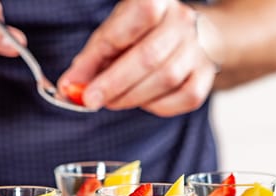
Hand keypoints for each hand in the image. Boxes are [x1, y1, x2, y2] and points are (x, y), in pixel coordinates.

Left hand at [58, 0, 219, 116]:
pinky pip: (184, 98)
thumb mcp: (113, 36)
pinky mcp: (206, 75)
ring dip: (131, 97)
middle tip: (91, 100)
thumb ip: (91, 60)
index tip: (76, 85)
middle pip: (148, 57)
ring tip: (112, 101)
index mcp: (155, 1)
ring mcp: (198, 48)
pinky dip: (157, 106)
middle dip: (114, 84)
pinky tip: (142, 101)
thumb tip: (69, 87)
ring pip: (166, 79)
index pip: (126, 27)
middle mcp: (181, 20)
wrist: (188, 38)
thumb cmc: (142, 36)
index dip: (98, 58)